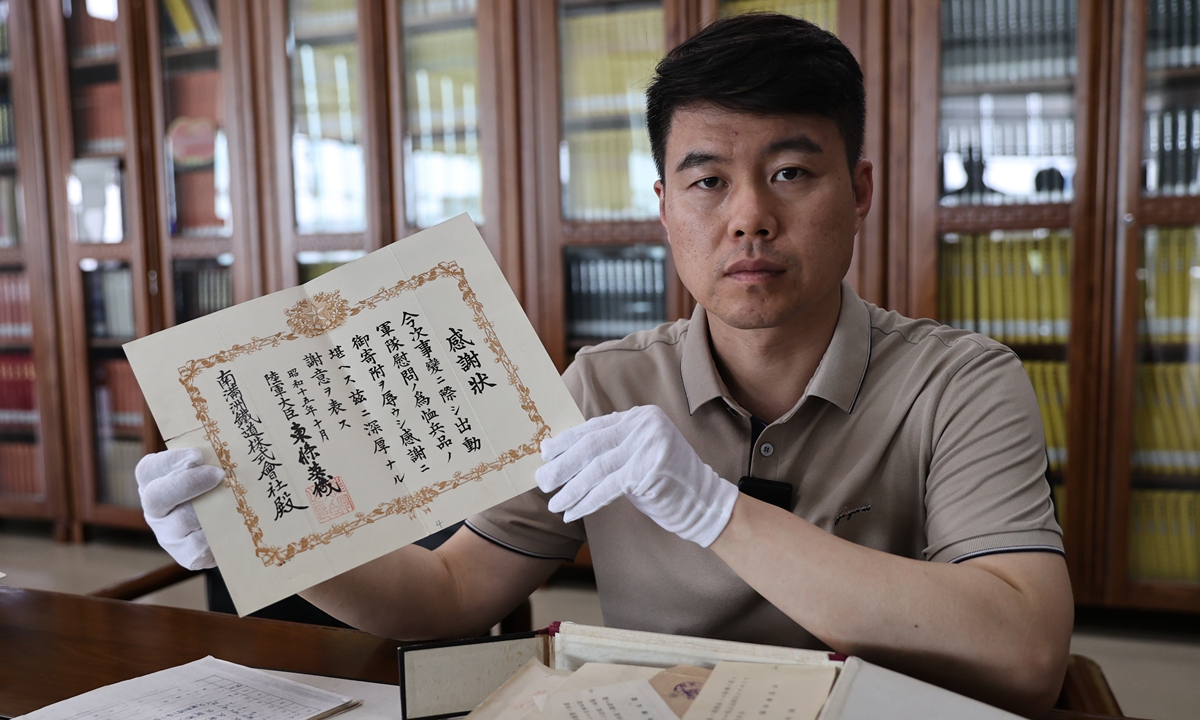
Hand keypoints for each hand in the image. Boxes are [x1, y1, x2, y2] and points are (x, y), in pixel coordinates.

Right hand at [135, 447, 224, 569]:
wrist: (231, 530)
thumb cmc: (218, 489)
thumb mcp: (209, 469)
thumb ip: (210, 456)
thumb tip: (228, 434)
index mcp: (154, 483)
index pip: (149, 469)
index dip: (171, 461)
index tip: (197, 455)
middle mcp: (155, 509)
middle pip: (158, 496)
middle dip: (188, 483)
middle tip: (219, 474)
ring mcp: (168, 535)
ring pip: (183, 521)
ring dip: (211, 507)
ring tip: (235, 497)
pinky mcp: (187, 556)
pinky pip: (201, 545)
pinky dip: (220, 532)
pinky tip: (235, 523)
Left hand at [536, 405, 738, 546]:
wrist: (706, 504)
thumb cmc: (666, 484)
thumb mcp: (637, 458)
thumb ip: (610, 451)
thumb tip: (566, 456)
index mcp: (640, 416)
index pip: (595, 428)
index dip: (567, 441)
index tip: (545, 452)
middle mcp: (644, 424)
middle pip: (592, 445)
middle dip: (562, 465)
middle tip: (541, 480)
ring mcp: (649, 444)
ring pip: (597, 467)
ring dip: (571, 488)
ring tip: (554, 503)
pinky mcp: (650, 468)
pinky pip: (608, 487)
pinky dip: (587, 501)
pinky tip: (572, 512)